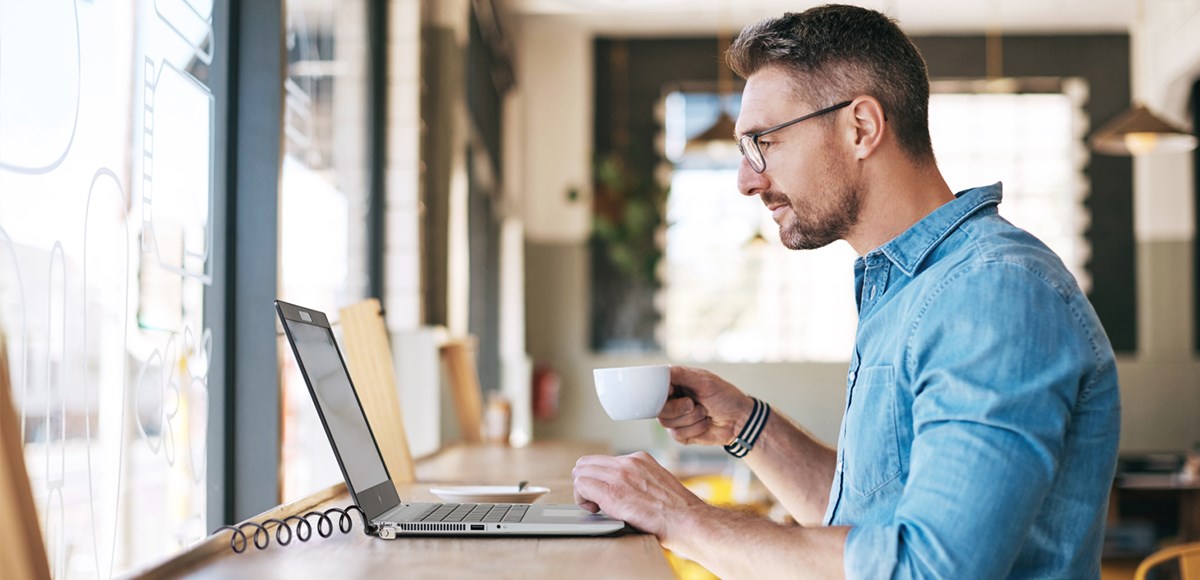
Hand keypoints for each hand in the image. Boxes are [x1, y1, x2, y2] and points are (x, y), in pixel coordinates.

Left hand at [573, 451, 708, 544]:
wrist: (688, 521)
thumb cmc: (678, 512)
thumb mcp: (658, 484)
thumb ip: (638, 481)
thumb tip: (623, 491)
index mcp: (639, 459)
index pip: (603, 461)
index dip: (598, 478)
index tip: (603, 494)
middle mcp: (628, 462)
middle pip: (587, 463)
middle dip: (586, 482)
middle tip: (595, 501)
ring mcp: (620, 475)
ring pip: (581, 472)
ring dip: (583, 491)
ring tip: (595, 507)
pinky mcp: (612, 492)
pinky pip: (581, 485)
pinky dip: (582, 499)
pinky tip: (595, 510)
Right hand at [659, 366, 753, 446]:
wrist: (740, 421)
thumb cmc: (726, 397)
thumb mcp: (705, 381)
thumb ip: (681, 375)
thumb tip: (661, 370)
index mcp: (676, 384)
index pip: (655, 388)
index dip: (662, 394)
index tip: (676, 393)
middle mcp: (673, 400)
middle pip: (658, 409)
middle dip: (680, 409)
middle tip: (694, 404)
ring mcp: (676, 418)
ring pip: (667, 422)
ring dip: (691, 419)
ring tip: (705, 412)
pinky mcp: (681, 434)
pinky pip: (677, 434)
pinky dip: (695, 429)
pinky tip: (705, 423)